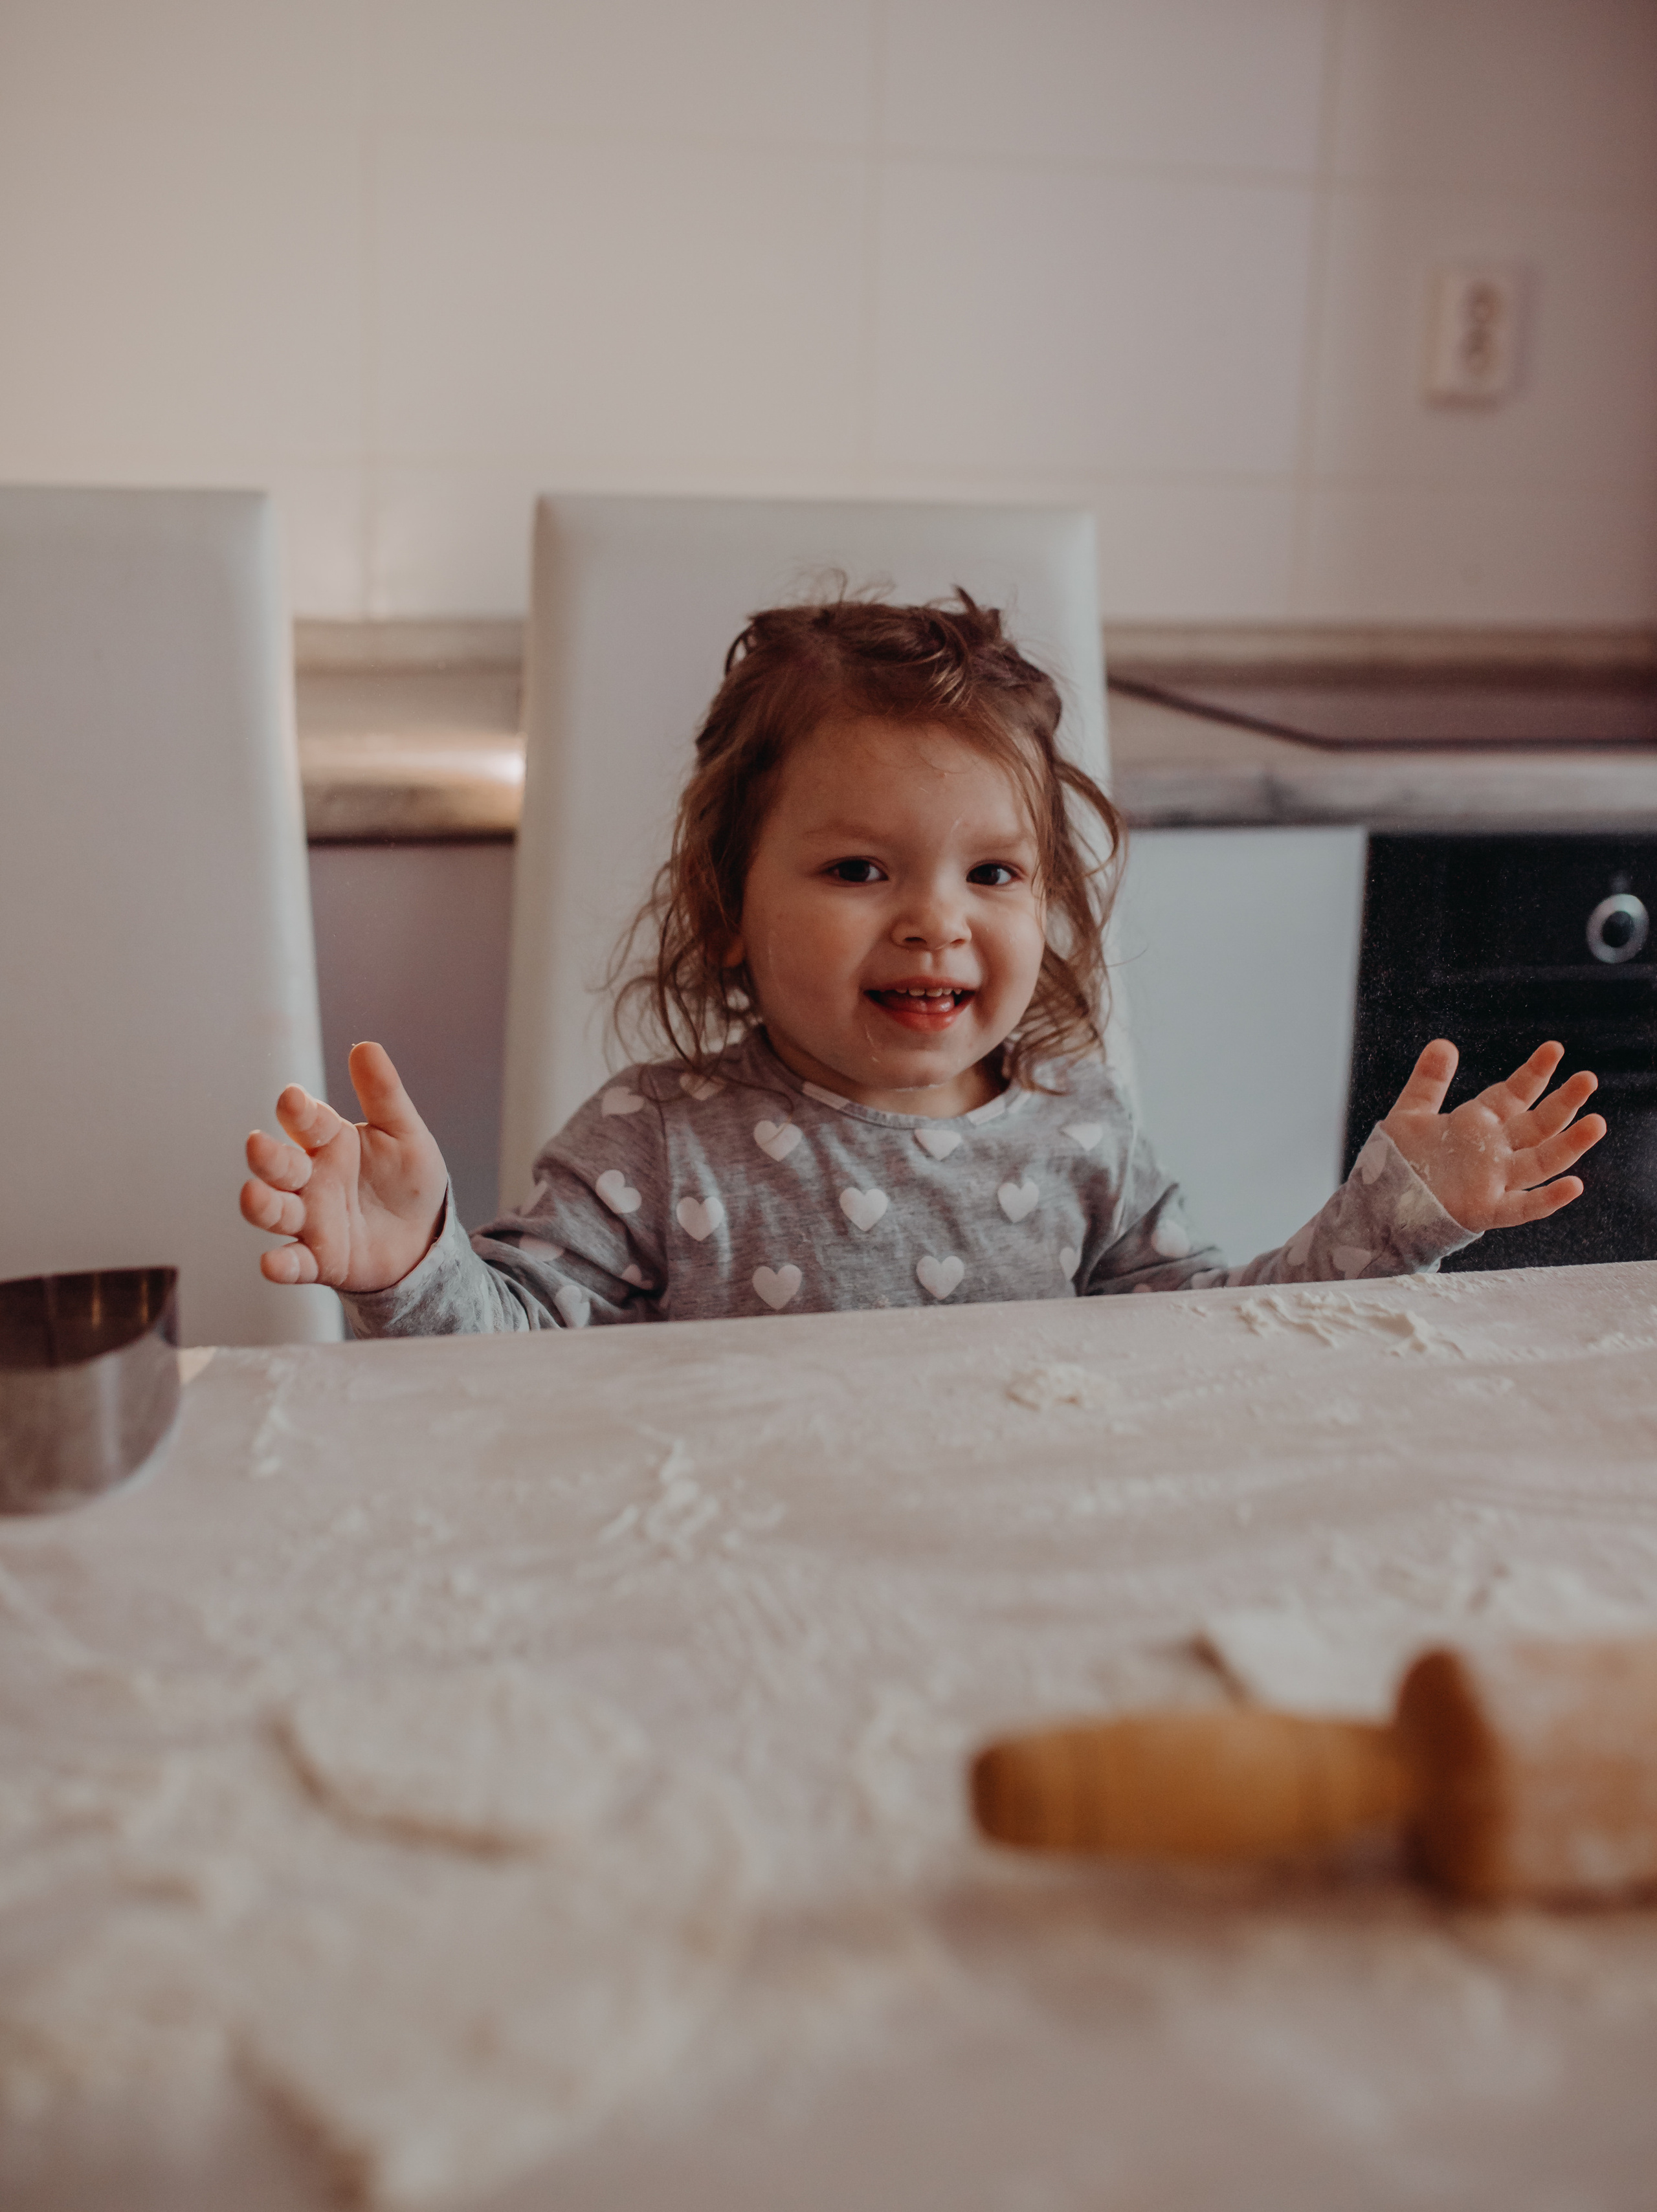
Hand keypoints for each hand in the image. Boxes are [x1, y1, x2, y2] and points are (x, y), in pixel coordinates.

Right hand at [240, 1042, 447, 1291]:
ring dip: (261, 1205)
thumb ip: (385, 1095)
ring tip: (255, 1196)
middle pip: (278, 1165)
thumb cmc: (407, 1181)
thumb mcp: (405, 1134)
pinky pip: (294, 1263)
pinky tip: (272, 1263)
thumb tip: (366, 1045)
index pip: (305, 1120)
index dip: (297, 1111)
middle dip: (267, 1157)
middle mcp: (310, 1179)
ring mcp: (310, 1220)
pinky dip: (281, 1265)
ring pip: (274, 1211)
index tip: (294, 1100)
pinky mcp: (319, 1259)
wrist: (425, 1238)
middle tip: (260, 1146)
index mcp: (329, 1142)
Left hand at [1380, 1039, 1605, 1233]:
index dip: (1534, 1073)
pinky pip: (1522, 1207)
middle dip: (1564, 1102)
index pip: (1515, 1094)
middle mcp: (1494, 1150)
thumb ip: (1428, 1081)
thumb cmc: (1399, 1160)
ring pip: (1541, 1162)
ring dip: (1569, 1145)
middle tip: (1588, 1078)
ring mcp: (1494, 1181)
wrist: (1380, 1203)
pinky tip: (1574, 1186)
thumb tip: (1443, 1043)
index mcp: (1479, 1123)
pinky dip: (1547, 1199)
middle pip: (1537, 1124)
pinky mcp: (1485, 1210)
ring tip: (1596, 1123)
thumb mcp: (1410, 1114)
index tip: (1555, 1048)